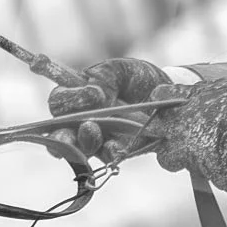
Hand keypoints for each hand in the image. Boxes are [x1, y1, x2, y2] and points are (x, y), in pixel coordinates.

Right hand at [48, 57, 170, 158]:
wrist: (167, 98)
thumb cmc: (138, 79)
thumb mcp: (122, 70)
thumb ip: (105, 75)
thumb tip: (93, 90)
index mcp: (77, 97)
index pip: (58, 101)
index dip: (69, 99)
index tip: (94, 93)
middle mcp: (81, 121)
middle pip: (59, 133)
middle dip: (61, 135)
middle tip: (77, 127)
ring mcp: (97, 139)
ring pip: (80, 149)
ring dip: (85, 141)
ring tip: (93, 129)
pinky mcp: (115, 152)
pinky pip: (107, 157)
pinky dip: (110, 152)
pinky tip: (116, 148)